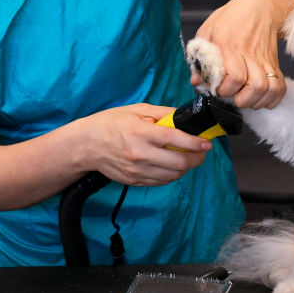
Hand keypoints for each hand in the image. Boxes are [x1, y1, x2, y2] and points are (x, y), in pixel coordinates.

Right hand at [83, 104, 210, 185]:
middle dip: (196, 158)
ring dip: (185, 168)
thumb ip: (163, 113)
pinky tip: (172, 165)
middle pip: (179, 163)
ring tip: (187, 158)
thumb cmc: (111, 123)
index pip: (175, 140)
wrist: (87, 145)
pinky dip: (172, 174)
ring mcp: (137, 170)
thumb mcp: (137, 110)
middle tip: (200, 152)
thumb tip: (185, 117)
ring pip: (173, 175)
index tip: (206, 143)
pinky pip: (161, 181)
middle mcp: (140, 154)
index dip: (195, 143)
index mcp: (141, 133)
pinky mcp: (135, 181)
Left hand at [190, 0, 284, 108]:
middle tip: (232, 94)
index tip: (218, 87)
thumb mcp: (208, 31)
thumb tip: (196, 80)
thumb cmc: (231, 18)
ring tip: (245, 98)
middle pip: (255, 87)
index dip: (226, 88)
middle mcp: (250, 55)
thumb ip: (199, 57)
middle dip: (241, 99)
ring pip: (268, 89)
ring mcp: (265, 60)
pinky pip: (280, 87)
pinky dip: (272, 99)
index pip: (235, 76)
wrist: (261, 7)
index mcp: (230, 46)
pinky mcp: (275, 64)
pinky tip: (260, 98)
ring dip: (256, 101)